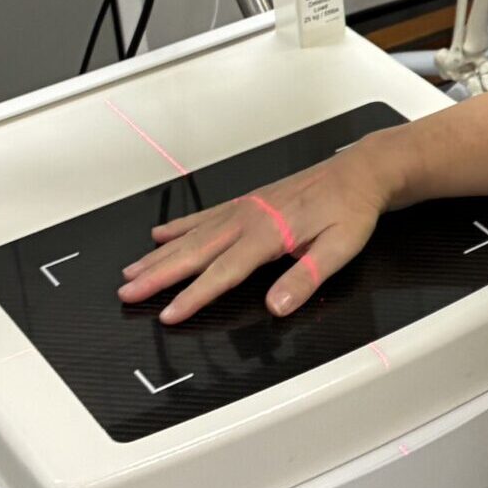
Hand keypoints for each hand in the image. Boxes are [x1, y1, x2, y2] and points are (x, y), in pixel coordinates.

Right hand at [119, 147, 397, 324]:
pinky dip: (179, 226)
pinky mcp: (248, 202)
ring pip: (191, 235)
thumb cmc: (351, 210)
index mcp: (269, 234)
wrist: (359, 173)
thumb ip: (305, 278)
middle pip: (194, 253)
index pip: (222, 273)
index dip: (193, 296)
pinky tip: (161, 235)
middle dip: (158, 275)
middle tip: (128, 292)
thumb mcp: (340, 249)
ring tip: (132, 271)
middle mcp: (250, 219)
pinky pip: (204, 216)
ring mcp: (245, 209)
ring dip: (159, 254)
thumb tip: (277, 305)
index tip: (169, 314)